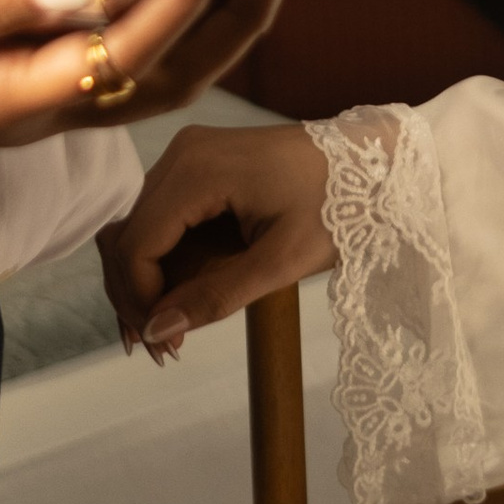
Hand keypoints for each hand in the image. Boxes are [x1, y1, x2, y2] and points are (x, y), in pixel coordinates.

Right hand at [0, 0, 303, 150]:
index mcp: (9, 103)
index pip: (121, 57)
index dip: (177, 0)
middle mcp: (36, 104)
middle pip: (164, 77)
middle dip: (231, 21)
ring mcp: (32, 84)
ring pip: (150, 65)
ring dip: (216, 15)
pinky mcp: (22, 56)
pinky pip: (114, 40)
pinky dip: (165, 1)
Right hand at [96, 115, 335, 355]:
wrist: (376, 159)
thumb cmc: (341, 204)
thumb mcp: (284, 260)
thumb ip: (217, 295)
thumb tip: (156, 331)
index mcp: (198, 169)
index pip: (136, 243)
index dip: (139, 300)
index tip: (165, 344)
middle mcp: (182, 153)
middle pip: (128, 236)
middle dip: (136, 297)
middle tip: (162, 350)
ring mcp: (189, 154)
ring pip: (138, 228)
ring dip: (145, 282)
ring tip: (169, 333)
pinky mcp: (199, 164)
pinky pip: (162, 217)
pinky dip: (164, 260)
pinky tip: (179, 298)